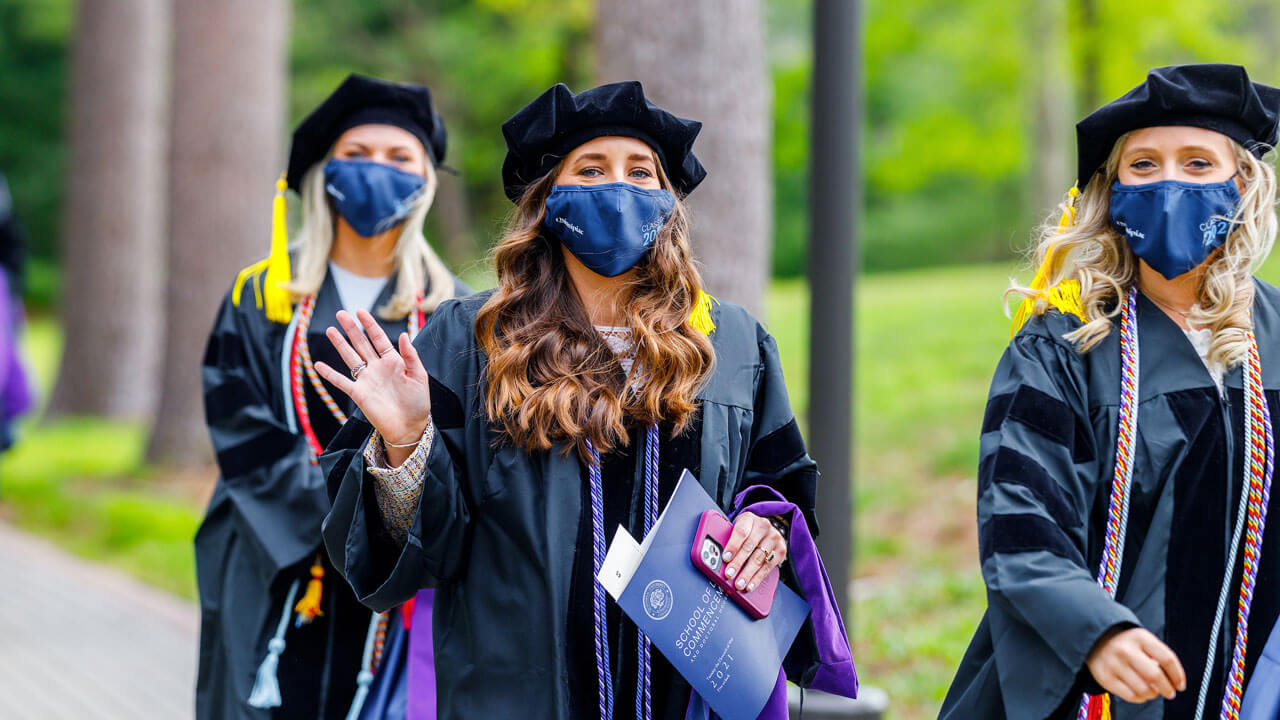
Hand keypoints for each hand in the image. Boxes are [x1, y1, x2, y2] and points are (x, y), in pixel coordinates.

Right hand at [314, 309, 431, 454]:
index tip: (360, 312)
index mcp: (393, 361)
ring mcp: (367, 380)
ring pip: (350, 357)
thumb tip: (404, 334)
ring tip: (330, 330)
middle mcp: (377, 368)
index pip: (379, 338)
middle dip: (351, 329)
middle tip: (340, 313)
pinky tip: (318, 364)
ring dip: (340, 344)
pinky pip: (342, 381)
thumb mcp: (419, 376)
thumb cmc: (418, 403)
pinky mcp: (359, 394)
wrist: (410, 427)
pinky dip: (330, 374)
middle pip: (361, 344)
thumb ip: (411, 355)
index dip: (370, 325)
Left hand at [720, 512, 786, 592]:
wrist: (766, 529)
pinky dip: (757, 578)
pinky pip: (768, 567)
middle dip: (738, 563)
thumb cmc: (748, 530)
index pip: (741, 532)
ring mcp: (774, 538)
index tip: (726, 558)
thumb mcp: (738, 528)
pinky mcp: (780, 550)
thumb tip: (717, 556)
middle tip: (730, 574)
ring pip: (759, 559)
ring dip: (748, 574)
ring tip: (739, 583)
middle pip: (749, 547)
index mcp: (749, 519)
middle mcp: (763, 526)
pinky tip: (750, 584)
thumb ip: (728, 538)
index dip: (733, 545)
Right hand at [1086, 627, 1185, 703]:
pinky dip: (1140, 698)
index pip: (1167, 659)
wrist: (1094, 639)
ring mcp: (1113, 664)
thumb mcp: (1142, 640)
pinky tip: (1141, 693)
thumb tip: (1172, 681)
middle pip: (1155, 676)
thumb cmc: (1125, 642)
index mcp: (1139, 637)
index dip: (1178, 675)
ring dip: (1153, 694)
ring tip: (1153, 692)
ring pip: (1144, 689)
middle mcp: (1126, 650)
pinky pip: (1130, 696)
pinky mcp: (1105, 677)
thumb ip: (1158, 656)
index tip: (1180, 685)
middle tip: (1170, 693)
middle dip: (1167, 689)